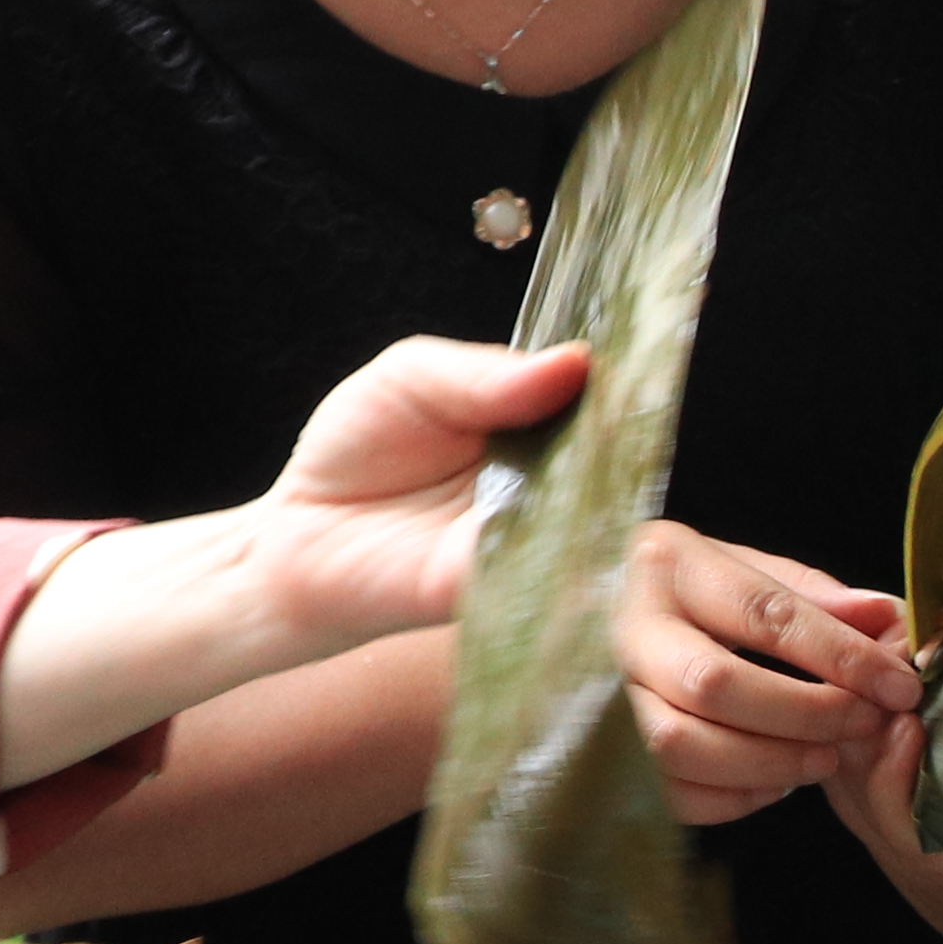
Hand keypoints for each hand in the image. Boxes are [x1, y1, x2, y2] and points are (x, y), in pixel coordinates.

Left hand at [231, 337, 588, 658]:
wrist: (299, 534)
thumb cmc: (355, 451)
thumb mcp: (412, 379)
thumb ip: (485, 373)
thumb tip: (574, 363)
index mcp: (534, 422)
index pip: (596, 398)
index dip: (621, 382)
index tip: (644, 358)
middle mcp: (549, 481)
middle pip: (611, 457)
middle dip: (621, 434)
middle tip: (623, 412)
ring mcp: (536, 536)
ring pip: (596, 512)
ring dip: (602, 489)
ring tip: (597, 456)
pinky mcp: (509, 585)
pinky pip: (555, 566)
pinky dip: (564, 545)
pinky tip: (568, 514)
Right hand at [610, 523, 927, 825]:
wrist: (629, 612)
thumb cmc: (713, 595)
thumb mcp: (764, 574)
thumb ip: (826, 601)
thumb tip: (890, 623)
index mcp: (672, 564)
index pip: (763, 613)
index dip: (839, 655)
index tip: (899, 685)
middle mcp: (629, 627)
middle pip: (712, 684)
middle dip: (804, 714)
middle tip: (864, 723)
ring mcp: (612, 693)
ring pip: (681, 745)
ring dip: (770, 763)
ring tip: (826, 759)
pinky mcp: (615, 752)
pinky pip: (672, 793)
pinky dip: (735, 798)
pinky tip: (778, 782)